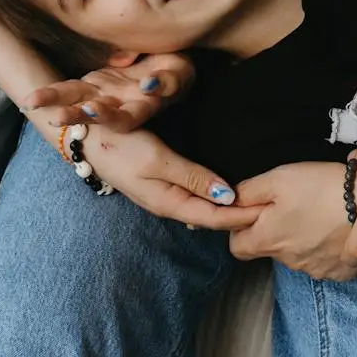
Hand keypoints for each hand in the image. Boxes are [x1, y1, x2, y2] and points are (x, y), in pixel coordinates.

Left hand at [22, 53, 195, 130]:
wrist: (167, 62)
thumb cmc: (178, 70)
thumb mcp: (180, 74)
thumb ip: (168, 82)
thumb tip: (149, 86)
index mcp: (141, 107)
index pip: (125, 118)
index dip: (112, 116)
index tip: (95, 108)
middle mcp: (118, 105)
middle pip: (94, 115)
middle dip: (74, 116)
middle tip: (55, 117)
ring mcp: (102, 94)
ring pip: (76, 101)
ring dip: (55, 103)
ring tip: (32, 104)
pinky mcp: (93, 82)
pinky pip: (69, 88)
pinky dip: (52, 93)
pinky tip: (30, 99)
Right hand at [74, 126, 263, 230]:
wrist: (85, 138)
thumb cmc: (120, 146)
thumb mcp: (159, 159)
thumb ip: (193, 177)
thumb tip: (228, 195)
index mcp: (169, 203)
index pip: (215, 218)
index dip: (243, 216)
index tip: (271, 212)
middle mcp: (168, 203)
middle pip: (211, 216)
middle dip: (240, 215)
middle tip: (272, 209)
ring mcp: (162, 194)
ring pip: (202, 207)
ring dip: (228, 207)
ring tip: (255, 202)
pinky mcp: (158, 182)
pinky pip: (193, 196)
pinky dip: (213, 196)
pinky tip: (224, 191)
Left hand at [228, 162, 356, 279]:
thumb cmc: (320, 186)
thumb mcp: (278, 178)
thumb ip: (247, 192)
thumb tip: (227, 201)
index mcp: (269, 240)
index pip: (236, 248)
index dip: (240, 230)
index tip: (256, 213)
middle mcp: (289, 262)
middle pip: (269, 251)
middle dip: (274, 231)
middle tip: (293, 206)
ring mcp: (316, 270)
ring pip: (297, 257)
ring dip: (300, 240)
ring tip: (318, 214)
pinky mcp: (340, 273)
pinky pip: (324, 264)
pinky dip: (324, 250)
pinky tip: (334, 229)